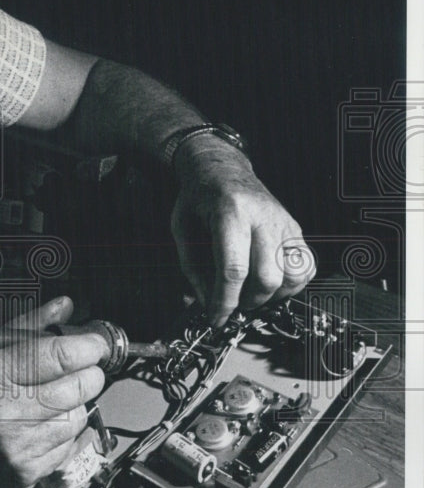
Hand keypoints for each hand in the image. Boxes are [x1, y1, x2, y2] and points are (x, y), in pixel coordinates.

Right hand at [0, 296, 106, 487]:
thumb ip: (23, 329)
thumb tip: (65, 306)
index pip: (59, 355)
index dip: (88, 345)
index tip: (95, 341)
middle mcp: (4, 414)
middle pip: (78, 387)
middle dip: (87, 372)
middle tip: (77, 366)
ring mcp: (16, 449)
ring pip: (78, 417)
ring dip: (74, 403)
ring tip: (48, 396)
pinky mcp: (24, 475)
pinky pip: (67, 447)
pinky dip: (63, 431)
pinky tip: (40, 422)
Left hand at [171, 136, 315, 326]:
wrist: (223, 169)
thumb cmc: (199, 199)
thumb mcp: (181, 228)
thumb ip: (192, 267)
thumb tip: (207, 304)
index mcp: (229, 212)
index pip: (233, 269)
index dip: (224, 301)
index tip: (216, 318)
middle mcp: (263, 216)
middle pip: (267, 277)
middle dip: (247, 301)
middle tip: (231, 303)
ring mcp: (284, 222)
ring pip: (292, 276)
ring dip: (271, 296)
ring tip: (250, 293)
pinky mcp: (296, 228)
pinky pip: (306, 267)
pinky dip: (292, 285)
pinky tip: (271, 283)